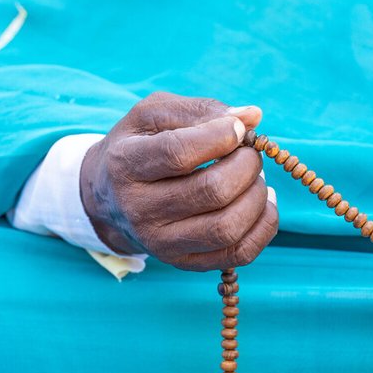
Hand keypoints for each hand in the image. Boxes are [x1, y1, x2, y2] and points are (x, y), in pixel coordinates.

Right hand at [80, 92, 277, 270]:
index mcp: (126, 164)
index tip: (238, 129)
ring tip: (254, 178)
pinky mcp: (184, 262)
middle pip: (212, 191)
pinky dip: (263, 225)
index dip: (221, 136)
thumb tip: (252, 116)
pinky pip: (239, 253)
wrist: (109, 198)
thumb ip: (201, 110)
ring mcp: (162, 242)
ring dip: (256, 196)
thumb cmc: (140, 145)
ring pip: (228, 227)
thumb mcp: (154, 114)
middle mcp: (140, 209)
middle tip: (249, 154)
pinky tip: (260, 203)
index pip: (179, 153)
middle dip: (247, 165)